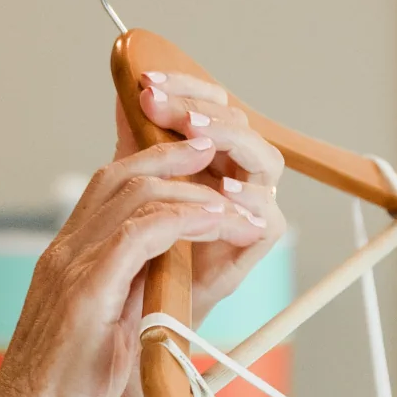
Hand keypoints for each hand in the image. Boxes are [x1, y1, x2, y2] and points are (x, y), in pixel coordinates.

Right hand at [0, 134, 266, 396]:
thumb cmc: (61, 395)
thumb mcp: (101, 331)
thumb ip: (125, 296)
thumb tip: (162, 280)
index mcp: (66, 259)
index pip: (108, 188)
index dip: (154, 165)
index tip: (197, 162)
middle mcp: (64, 252)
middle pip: (120, 175)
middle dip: (175, 155)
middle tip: (219, 150)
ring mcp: (70, 267)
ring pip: (135, 194)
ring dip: (193, 189)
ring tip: (235, 196)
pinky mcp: (85, 292)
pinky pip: (141, 233)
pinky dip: (184, 218)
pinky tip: (215, 221)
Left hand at [116, 71, 288, 317]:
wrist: (136, 314)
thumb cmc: (136, 253)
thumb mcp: (129, 189)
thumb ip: (136, 144)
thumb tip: (127, 94)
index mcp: (207, 156)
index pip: (210, 104)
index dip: (184, 87)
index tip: (145, 82)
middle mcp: (233, 177)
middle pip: (239, 123)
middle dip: (200, 108)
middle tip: (159, 105)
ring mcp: (247, 211)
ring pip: (265, 160)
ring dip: (233, 141)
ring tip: (196, 138)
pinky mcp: (253, 247)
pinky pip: (270, 219)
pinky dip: (250, 203)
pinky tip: (221, 191)